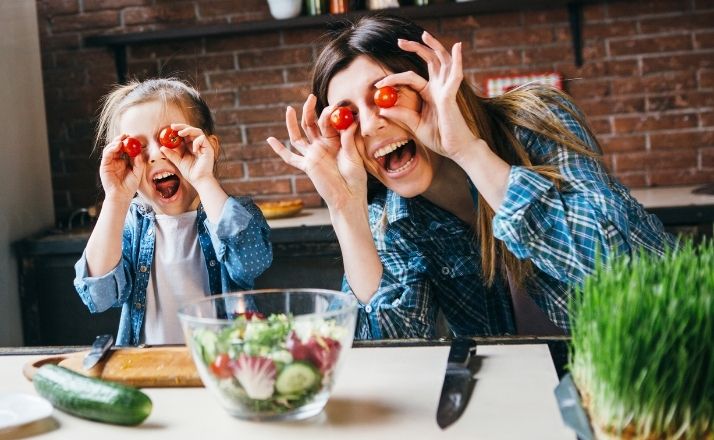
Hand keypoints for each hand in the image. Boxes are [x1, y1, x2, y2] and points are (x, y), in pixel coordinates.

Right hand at [99, 134, 144, 201]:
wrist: (121, 196)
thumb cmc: (130, 186)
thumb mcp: (138, 173)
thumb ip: (138, 163)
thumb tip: (139, 152)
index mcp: (124, 162)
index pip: (125, 149)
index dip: (128, 143)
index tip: (133, 137)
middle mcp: (116, 161)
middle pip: (117, 147)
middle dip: (121, 140)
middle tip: (126, 135)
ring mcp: (110, 163)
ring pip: (110, 149)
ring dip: (115, 142)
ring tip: (122, 139)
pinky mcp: (104, 165)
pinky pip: (107, 154)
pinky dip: (111, 149)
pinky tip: (117, 146)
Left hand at [161, 124, 217, 186]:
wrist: (199, 180)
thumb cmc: (190, 172)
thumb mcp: (178, 162)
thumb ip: (171, 154)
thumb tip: (162, 147)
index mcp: (191, 146)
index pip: (185, 134)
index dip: (178, 129)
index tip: (170, 128)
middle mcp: (198, 144)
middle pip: (191, 130)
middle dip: (182, 127)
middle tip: (173, 127)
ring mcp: (204, 146)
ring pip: (198, 132)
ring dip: (188, 130)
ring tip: (180, 133)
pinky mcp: (208, 149)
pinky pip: (203, 139)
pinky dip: (196, 141)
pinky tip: (192, 149)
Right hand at [266, 94, 366, 210]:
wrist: (349, 196)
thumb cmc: (356, 177)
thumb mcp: (354, 156)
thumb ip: (349, 139)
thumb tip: (350, 121)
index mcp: (335, 140)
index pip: (328, 122)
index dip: (329, 113)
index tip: (335, 106)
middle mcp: (322, 146)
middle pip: (311, 124)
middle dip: (309, 110)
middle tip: (310, 97)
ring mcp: (313, 155)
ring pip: (298, 136)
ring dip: (292, 123)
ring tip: (289, 109)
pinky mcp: (307, 165)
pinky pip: (291, 157)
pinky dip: (279, 150)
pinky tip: (270, 140)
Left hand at [375, 32, 477, 159]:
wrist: (456, 149)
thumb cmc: (439, 138)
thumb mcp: (414, 125)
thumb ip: (400, 115)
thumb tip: (382, 108)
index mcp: (430, 94)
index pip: (411, 78)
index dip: (394, 78)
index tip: (378, 84)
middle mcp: (439, 88)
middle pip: (429, 61)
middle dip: (415, 48)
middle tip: (400, 41)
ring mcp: (446, 89)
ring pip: (442, 61)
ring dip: (434, 46)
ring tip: (425, 34)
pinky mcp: (450, 96)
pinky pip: (455, 75)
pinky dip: (457, 60)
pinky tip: (457, 46)